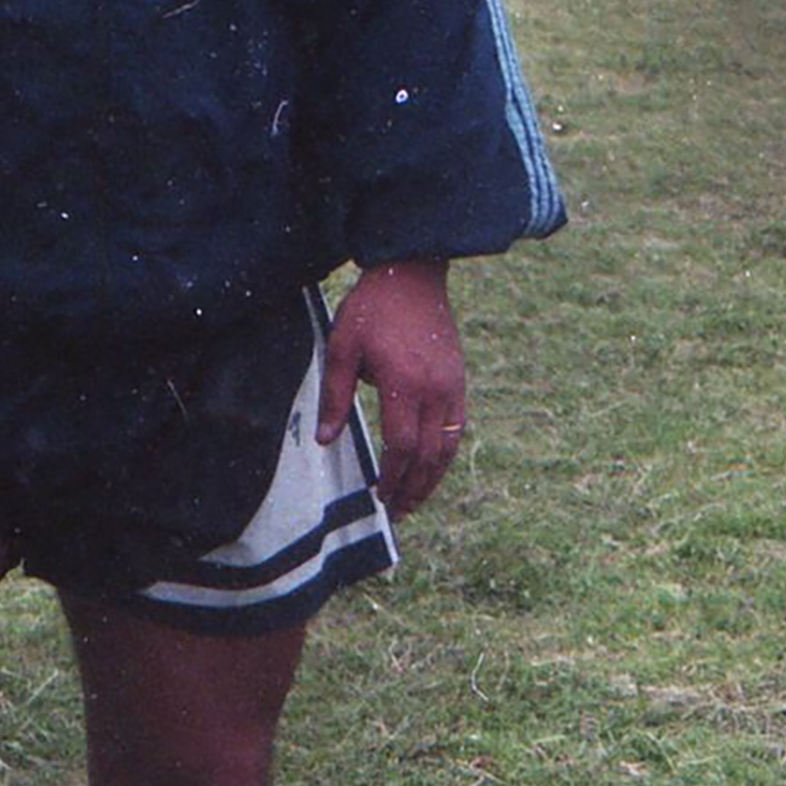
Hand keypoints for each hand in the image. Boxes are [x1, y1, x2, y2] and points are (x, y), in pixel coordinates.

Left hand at [314, 261, 466, 518]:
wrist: (413, 274)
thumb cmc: (372, 309)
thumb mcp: (343, 346)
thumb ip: (336, 395)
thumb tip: (326, 439)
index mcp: (403, 383)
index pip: (401, 446)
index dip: (392, 476)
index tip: (380, 495)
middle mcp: (434, 390)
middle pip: (428, 455)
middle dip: (413, 488)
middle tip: (397, 511)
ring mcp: (453, 386)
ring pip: (447, 446)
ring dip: (433, 478)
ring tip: (415, 499)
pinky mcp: (460, 380)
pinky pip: (457, 428)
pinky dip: (445, 454)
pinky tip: (432, 466)